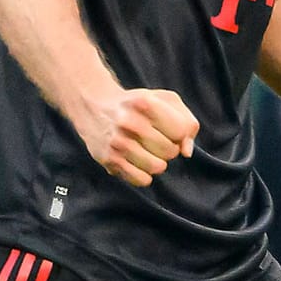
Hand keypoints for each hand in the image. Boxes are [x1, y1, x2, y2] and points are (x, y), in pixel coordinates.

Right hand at [72, 87, 199, 187]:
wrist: (94, 106)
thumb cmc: (137, 104)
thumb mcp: (164, 100)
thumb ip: (186, 122)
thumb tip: (186, 152)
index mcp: (145, 103)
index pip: (181, 131)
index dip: (180, 133)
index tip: (169, 129)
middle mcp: (130, 122)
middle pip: (170, 151)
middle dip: (169, 148)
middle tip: (157, 140)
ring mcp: (118, 143)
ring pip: (158, 167)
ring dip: (158, 162)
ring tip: (148, 151)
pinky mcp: (109, 160)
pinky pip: (141, 180)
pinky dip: (144, 174)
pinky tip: (138, 162)